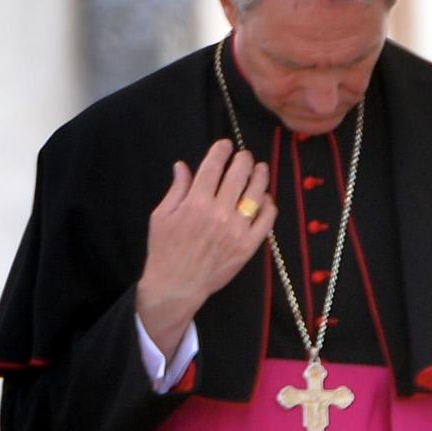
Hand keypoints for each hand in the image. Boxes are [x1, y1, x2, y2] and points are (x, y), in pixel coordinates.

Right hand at [136, 140, 275, 362]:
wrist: (176, 285)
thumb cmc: (164, 250)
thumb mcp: (161, 216)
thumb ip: (176, 189)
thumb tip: (183, 165)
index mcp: (195, 203)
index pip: (213, 167)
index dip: (221, 151)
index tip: (225, 145)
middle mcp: (218, 213)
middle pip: (239, 175)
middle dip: (243, 159)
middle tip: (244, 155)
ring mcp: (237, 229)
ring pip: (257, 193)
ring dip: (261, 176)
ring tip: (260, 169)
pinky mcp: (249, 245)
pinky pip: (267, 218)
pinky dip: (269, 204)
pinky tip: (265, 197)